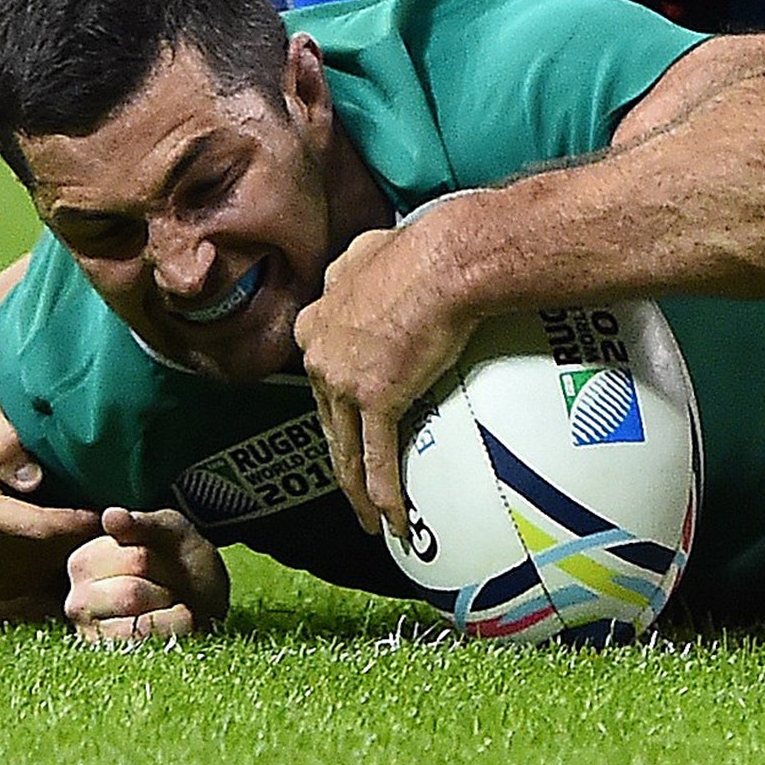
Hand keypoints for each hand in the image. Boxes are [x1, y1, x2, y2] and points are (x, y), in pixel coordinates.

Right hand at [0, 387, 101, 614]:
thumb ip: (4, 442)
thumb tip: (33, 479)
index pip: (38, 530)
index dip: (80, 523)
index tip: (112, 512)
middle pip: (34, 559)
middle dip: (76, 544)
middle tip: (113, 527)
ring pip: (22, 578)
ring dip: (58, 561)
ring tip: (92, 536)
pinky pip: (4, 584)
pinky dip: (35, 571)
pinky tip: (59, 546)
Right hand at [63, 508, 228, 644]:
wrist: (204, 602)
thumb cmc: (182, 562)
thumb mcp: (173, 531)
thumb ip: (144, 522)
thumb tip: (111, 516)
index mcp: (85, 559)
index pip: (135, 560)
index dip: (162, 562)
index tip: (163, 561)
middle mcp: (77, 599)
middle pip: (132, 593)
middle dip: (165, 589)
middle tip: (169, 587)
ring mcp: (89, 634)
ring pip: (138, 624)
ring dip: (169, 612)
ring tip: (168, 606)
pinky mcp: (106, 660)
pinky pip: (145, 646)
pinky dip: (170, 632)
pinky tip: (169, 625)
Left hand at [294, 216, 475, 537]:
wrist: (445, 259)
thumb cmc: (422, 245)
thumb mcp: (372, 248)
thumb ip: (359, 265)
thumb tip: (370, 259)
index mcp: (319, 318)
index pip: (319, 370)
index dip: (330, 400)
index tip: (344, 417)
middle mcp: (320, 353)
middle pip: (326, 417)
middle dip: (339, 454)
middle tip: (354, 483)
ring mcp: (344, 381)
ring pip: (343, 447)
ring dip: (354, 490)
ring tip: (368, 518)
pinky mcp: (377, 400)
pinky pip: (377, 457)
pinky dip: (382, 493)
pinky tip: (392, 519)